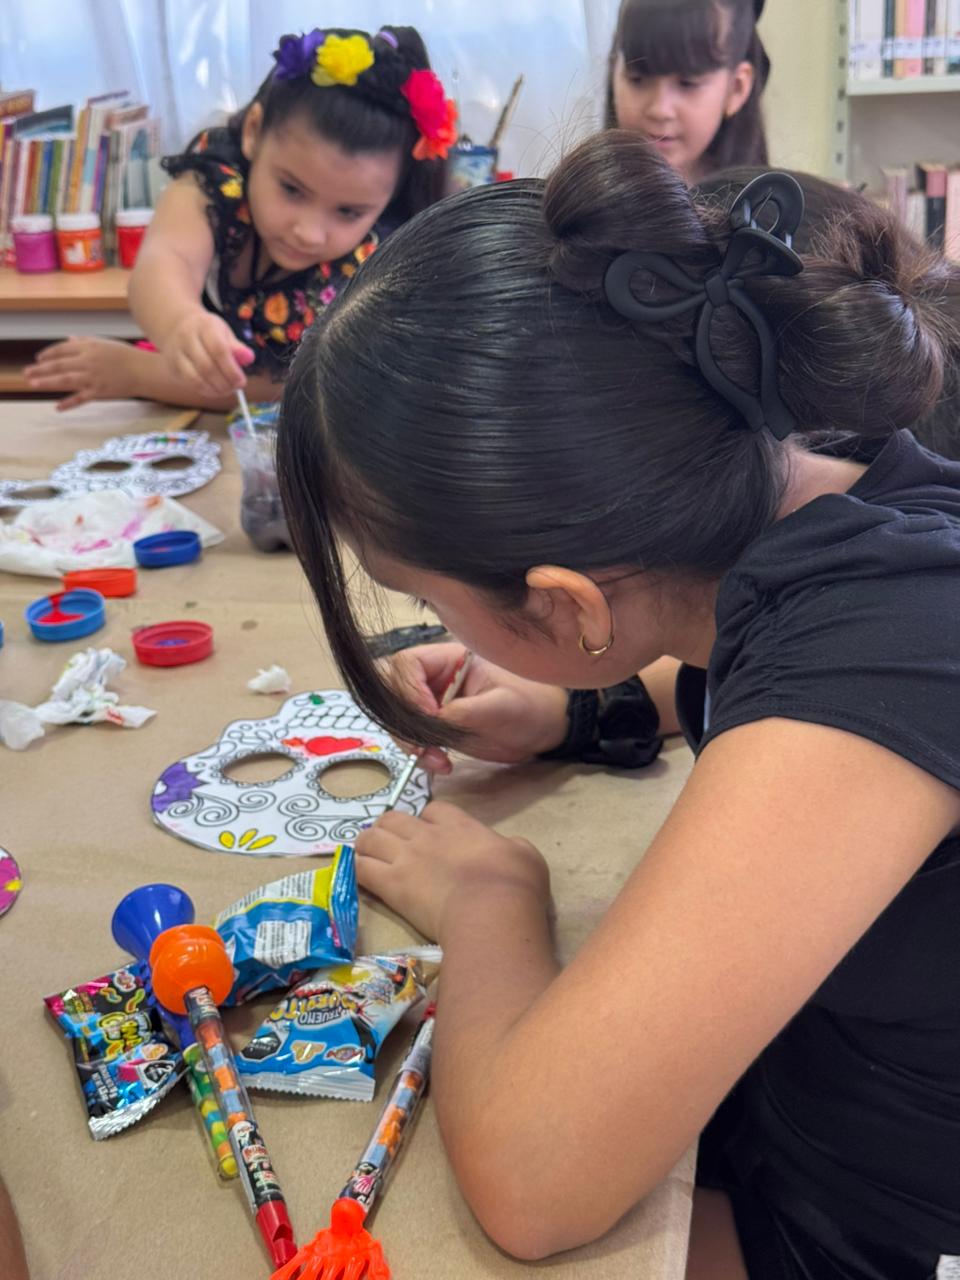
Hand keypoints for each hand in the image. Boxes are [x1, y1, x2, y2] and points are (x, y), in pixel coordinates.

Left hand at [23, 337, 138, 409]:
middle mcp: (88, 361)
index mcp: (89, 347)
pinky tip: (57, 407)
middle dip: (40, 369)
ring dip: (47, 382)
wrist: (144, 371)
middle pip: (59, 365)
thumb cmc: (126, 356)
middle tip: (26, 373)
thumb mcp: (104, 343)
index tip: (38, 359)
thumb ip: (85, 341)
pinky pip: (81, 398)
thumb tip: (69, 339)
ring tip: (33, 384)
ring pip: (65, 381)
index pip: (62, 349)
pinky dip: (69, 403)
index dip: (48, 354)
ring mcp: (93, 378)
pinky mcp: (100, 392)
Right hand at [163, 309, 253, 397]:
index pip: (218, 349)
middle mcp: (187, 338)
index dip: (231, 369)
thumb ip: (236, 346)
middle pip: (207, 366)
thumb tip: (249, 358)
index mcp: (204, 326)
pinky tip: (215, 390)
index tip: (241, 381)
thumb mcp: (223, 332)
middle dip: (225, 382)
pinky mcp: (172, 366)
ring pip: (196, 378)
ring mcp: (177, 353)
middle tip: (236, 388)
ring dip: (215, 389)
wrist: (178, 327)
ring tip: (227, 390)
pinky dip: (205, 391)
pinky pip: (190, 383)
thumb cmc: (208, 332)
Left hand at [356, 801, 549, 940]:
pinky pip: (361, 867)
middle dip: (390, 828)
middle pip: (394, 817)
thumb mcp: (526, 854)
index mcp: (461, 825)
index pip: (434, 810)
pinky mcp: (391, 884)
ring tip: (368, 857)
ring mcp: (406, 857)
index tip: (433, 835)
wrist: (491, 909)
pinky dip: (357, 869)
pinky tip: (359, 876)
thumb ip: (510, 845)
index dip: (430, 820)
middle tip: (392, 845)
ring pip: (371, 837)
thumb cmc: (515, 883)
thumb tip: (506, 848)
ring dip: (367, 845)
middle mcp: (428, 835)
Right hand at [387, 643, 569, 772]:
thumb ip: (468, 709)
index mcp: (451, 658)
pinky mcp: (437, 727)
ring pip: (400, 719)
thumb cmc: (532, 705)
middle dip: (405, 721)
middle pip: (395, 692)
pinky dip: (420, 754)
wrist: (544, 727)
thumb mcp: (504, 705)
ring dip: (411, 743)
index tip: (429, 715)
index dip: (409, 688)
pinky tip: (441, 764)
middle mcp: (436, 678)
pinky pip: (414, 738)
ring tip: (438, 760)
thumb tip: (434, 719)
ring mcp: (434, 703)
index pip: (409, 663)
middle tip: (423, 747)